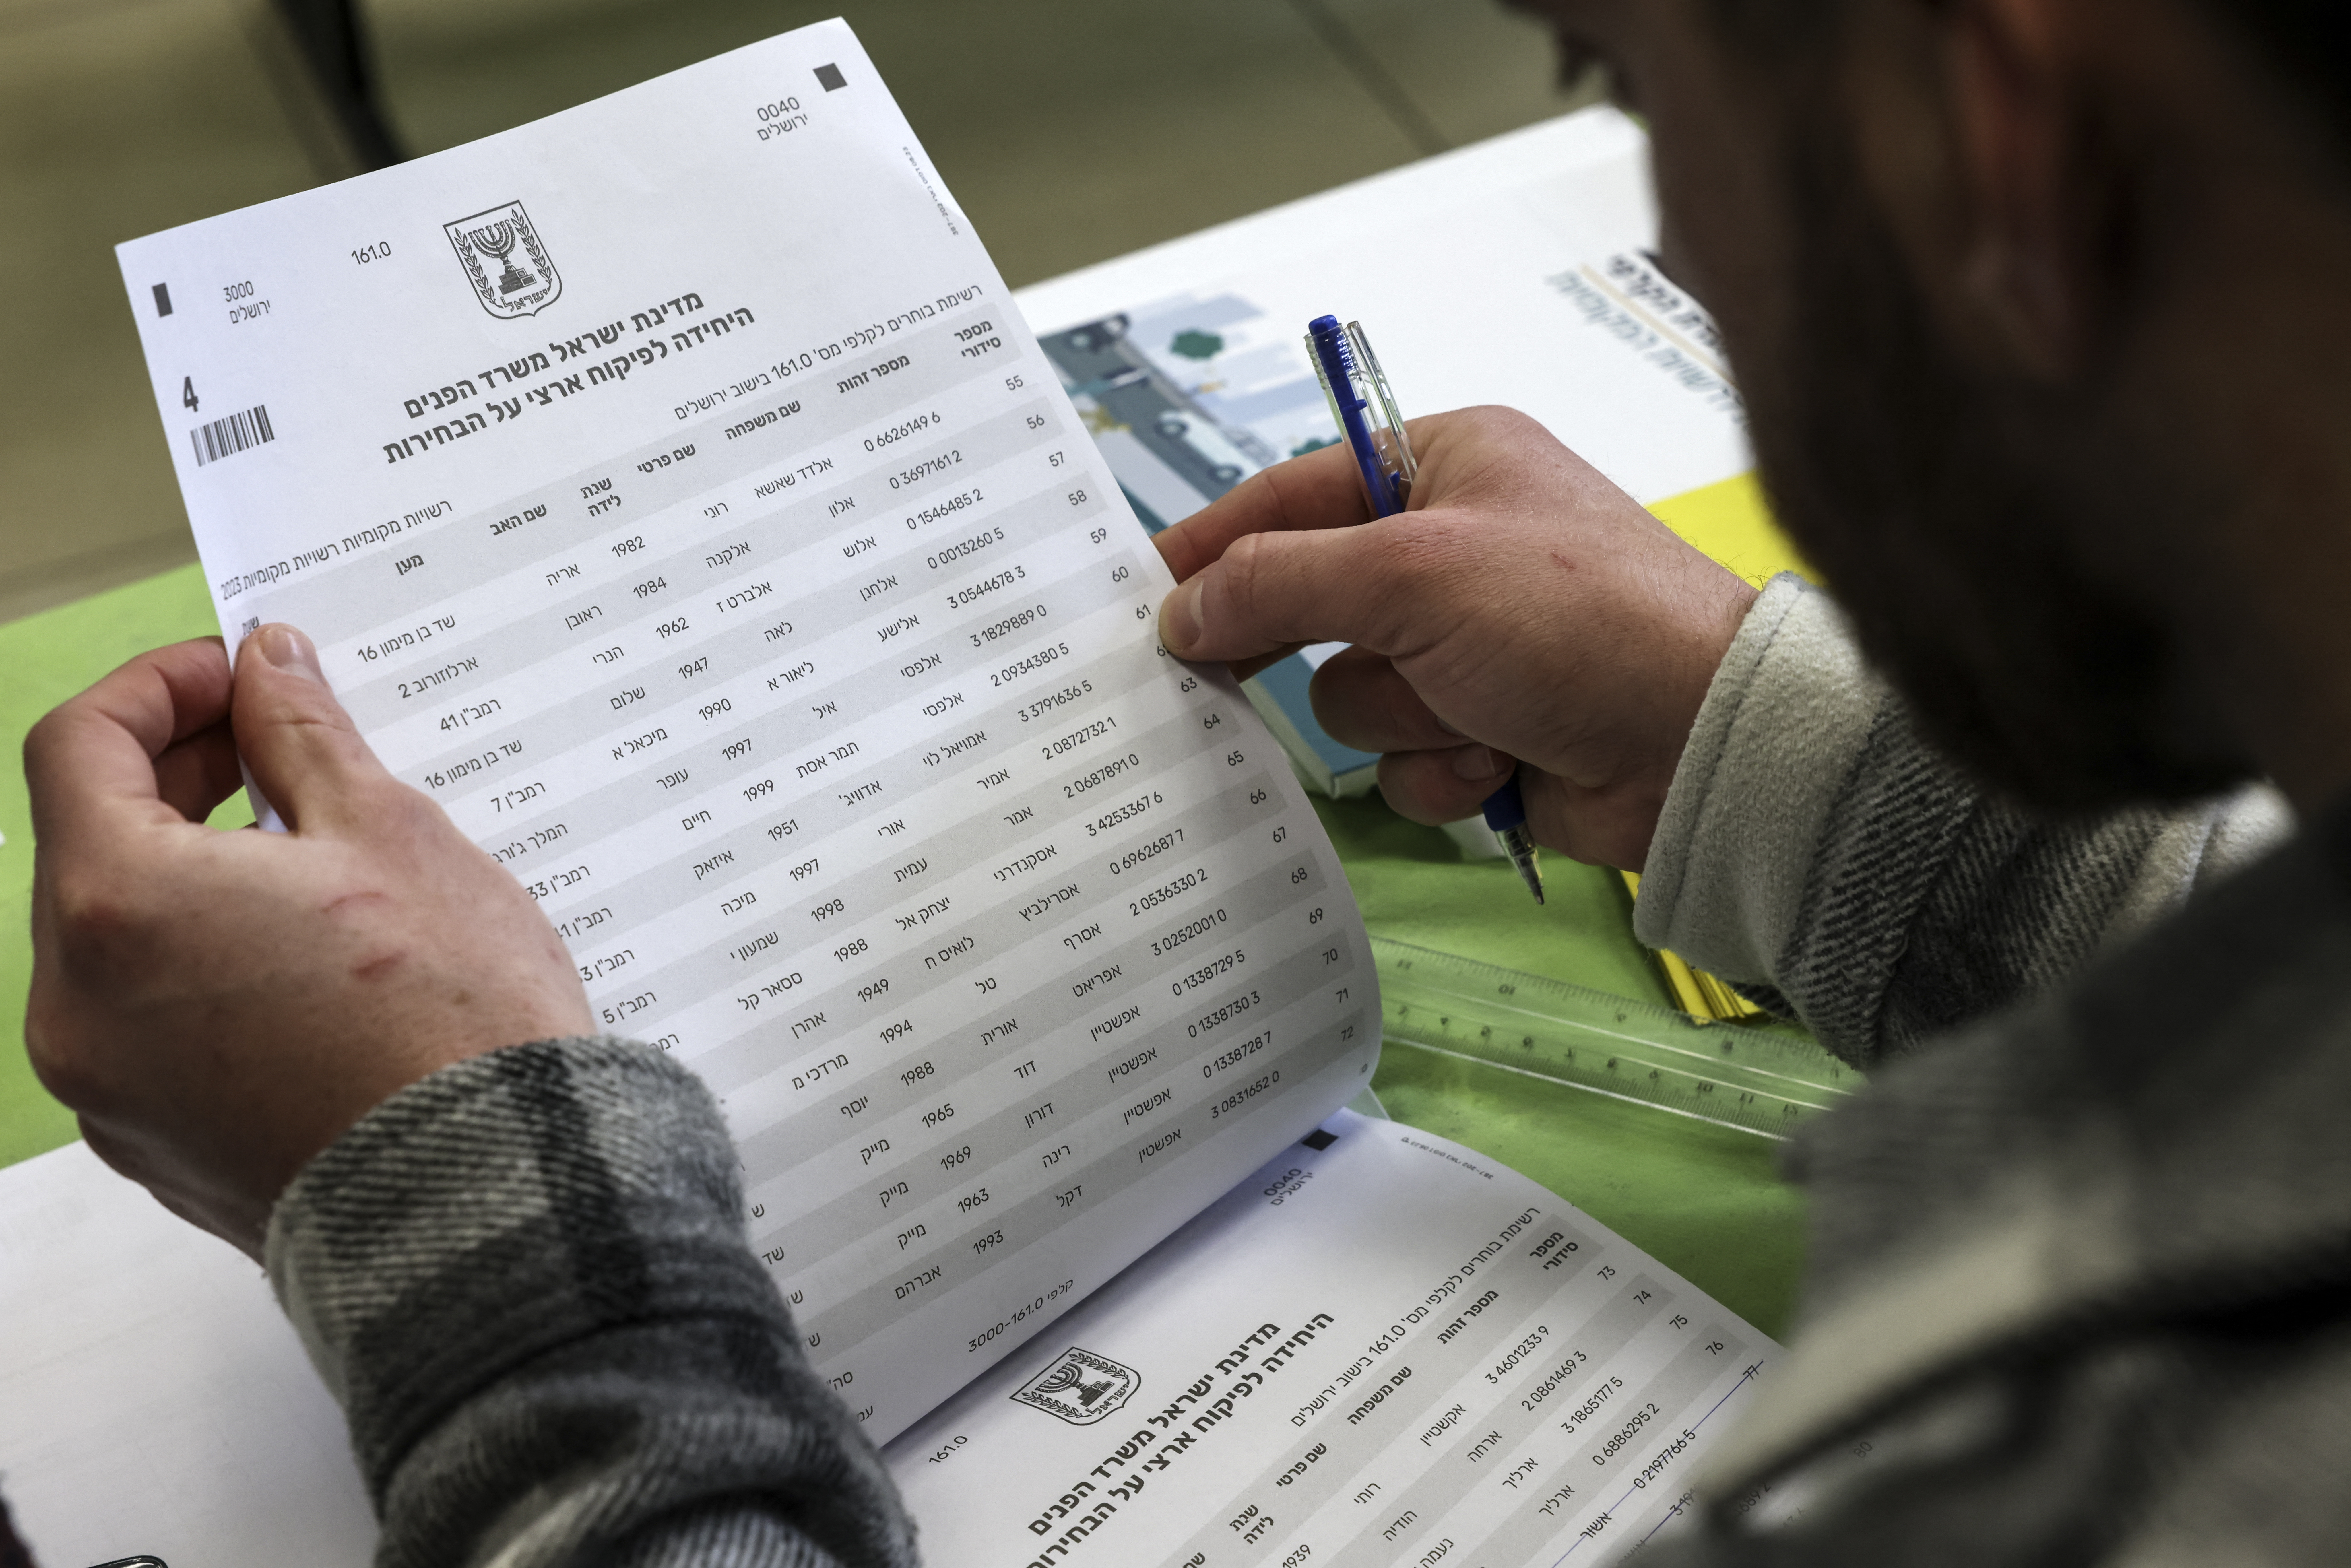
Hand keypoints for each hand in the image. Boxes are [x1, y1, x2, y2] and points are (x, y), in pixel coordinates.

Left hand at [23, 627, 591, 1256]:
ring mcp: (107, 1091)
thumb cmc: (452, 1022)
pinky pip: (153, 1028)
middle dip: (181, 782)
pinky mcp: (153, 1147)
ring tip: (316, 874)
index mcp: (118, 906)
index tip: (235, 676)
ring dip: (198, 882)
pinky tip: (310, 971)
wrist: (492, 1201)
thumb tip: (268, 670)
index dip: (159, 688)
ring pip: (124, 943)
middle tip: (284, 757)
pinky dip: (210, 973)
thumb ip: (303, 736)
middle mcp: (79, 1005)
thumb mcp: (389, 833)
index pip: (78, 746)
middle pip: (92, 847)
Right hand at [1153, 406, 1757, 868]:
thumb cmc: (1573, 620)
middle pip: (1310, 602)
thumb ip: (1281, 582)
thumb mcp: (1410, 571)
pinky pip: (1404, 758)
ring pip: (1351, 695)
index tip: (1142, 593)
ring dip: (1402, 718)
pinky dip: (1443, 767)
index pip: (1292, 494)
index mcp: (1444, 466)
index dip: (1215, 545)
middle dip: (1308, 646)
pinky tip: (1504, 760)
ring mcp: (1468, 645)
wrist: (1699, 741)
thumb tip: (1181, 608)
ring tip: (1473, 713)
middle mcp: (1451, 549)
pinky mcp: (1485, 726)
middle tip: (1214, 675)